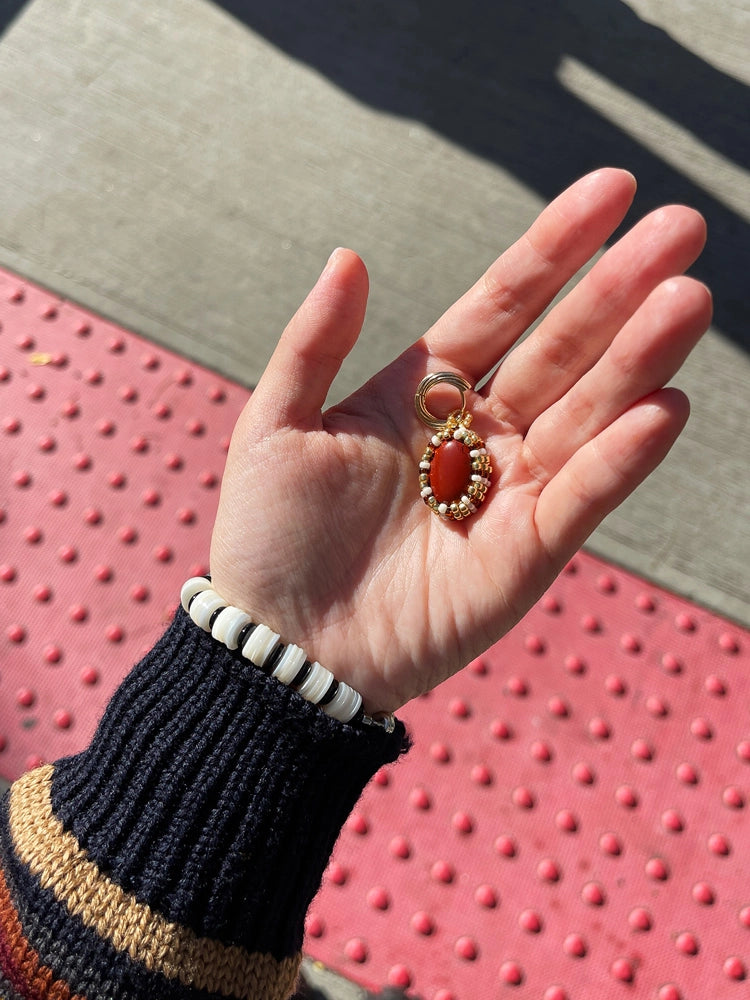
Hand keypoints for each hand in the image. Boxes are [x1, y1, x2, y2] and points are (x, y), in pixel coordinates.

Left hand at [210, 169, 709, 714]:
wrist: (280, 646)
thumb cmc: (268, 537)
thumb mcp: (274, 426)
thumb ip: (315, 343)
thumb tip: (349, 254)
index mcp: (422, 394)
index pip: (502, 306)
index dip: (554, 250)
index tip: (612, 190)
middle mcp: (478, 434)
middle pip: (560, 350)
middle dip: (618, 291)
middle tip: (681, 229)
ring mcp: (509, 492)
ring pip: (586, 413)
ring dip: (637, 360)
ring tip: (687, 300)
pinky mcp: (526, 554)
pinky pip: (581, 497)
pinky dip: (620, 458)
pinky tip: (663, 406)